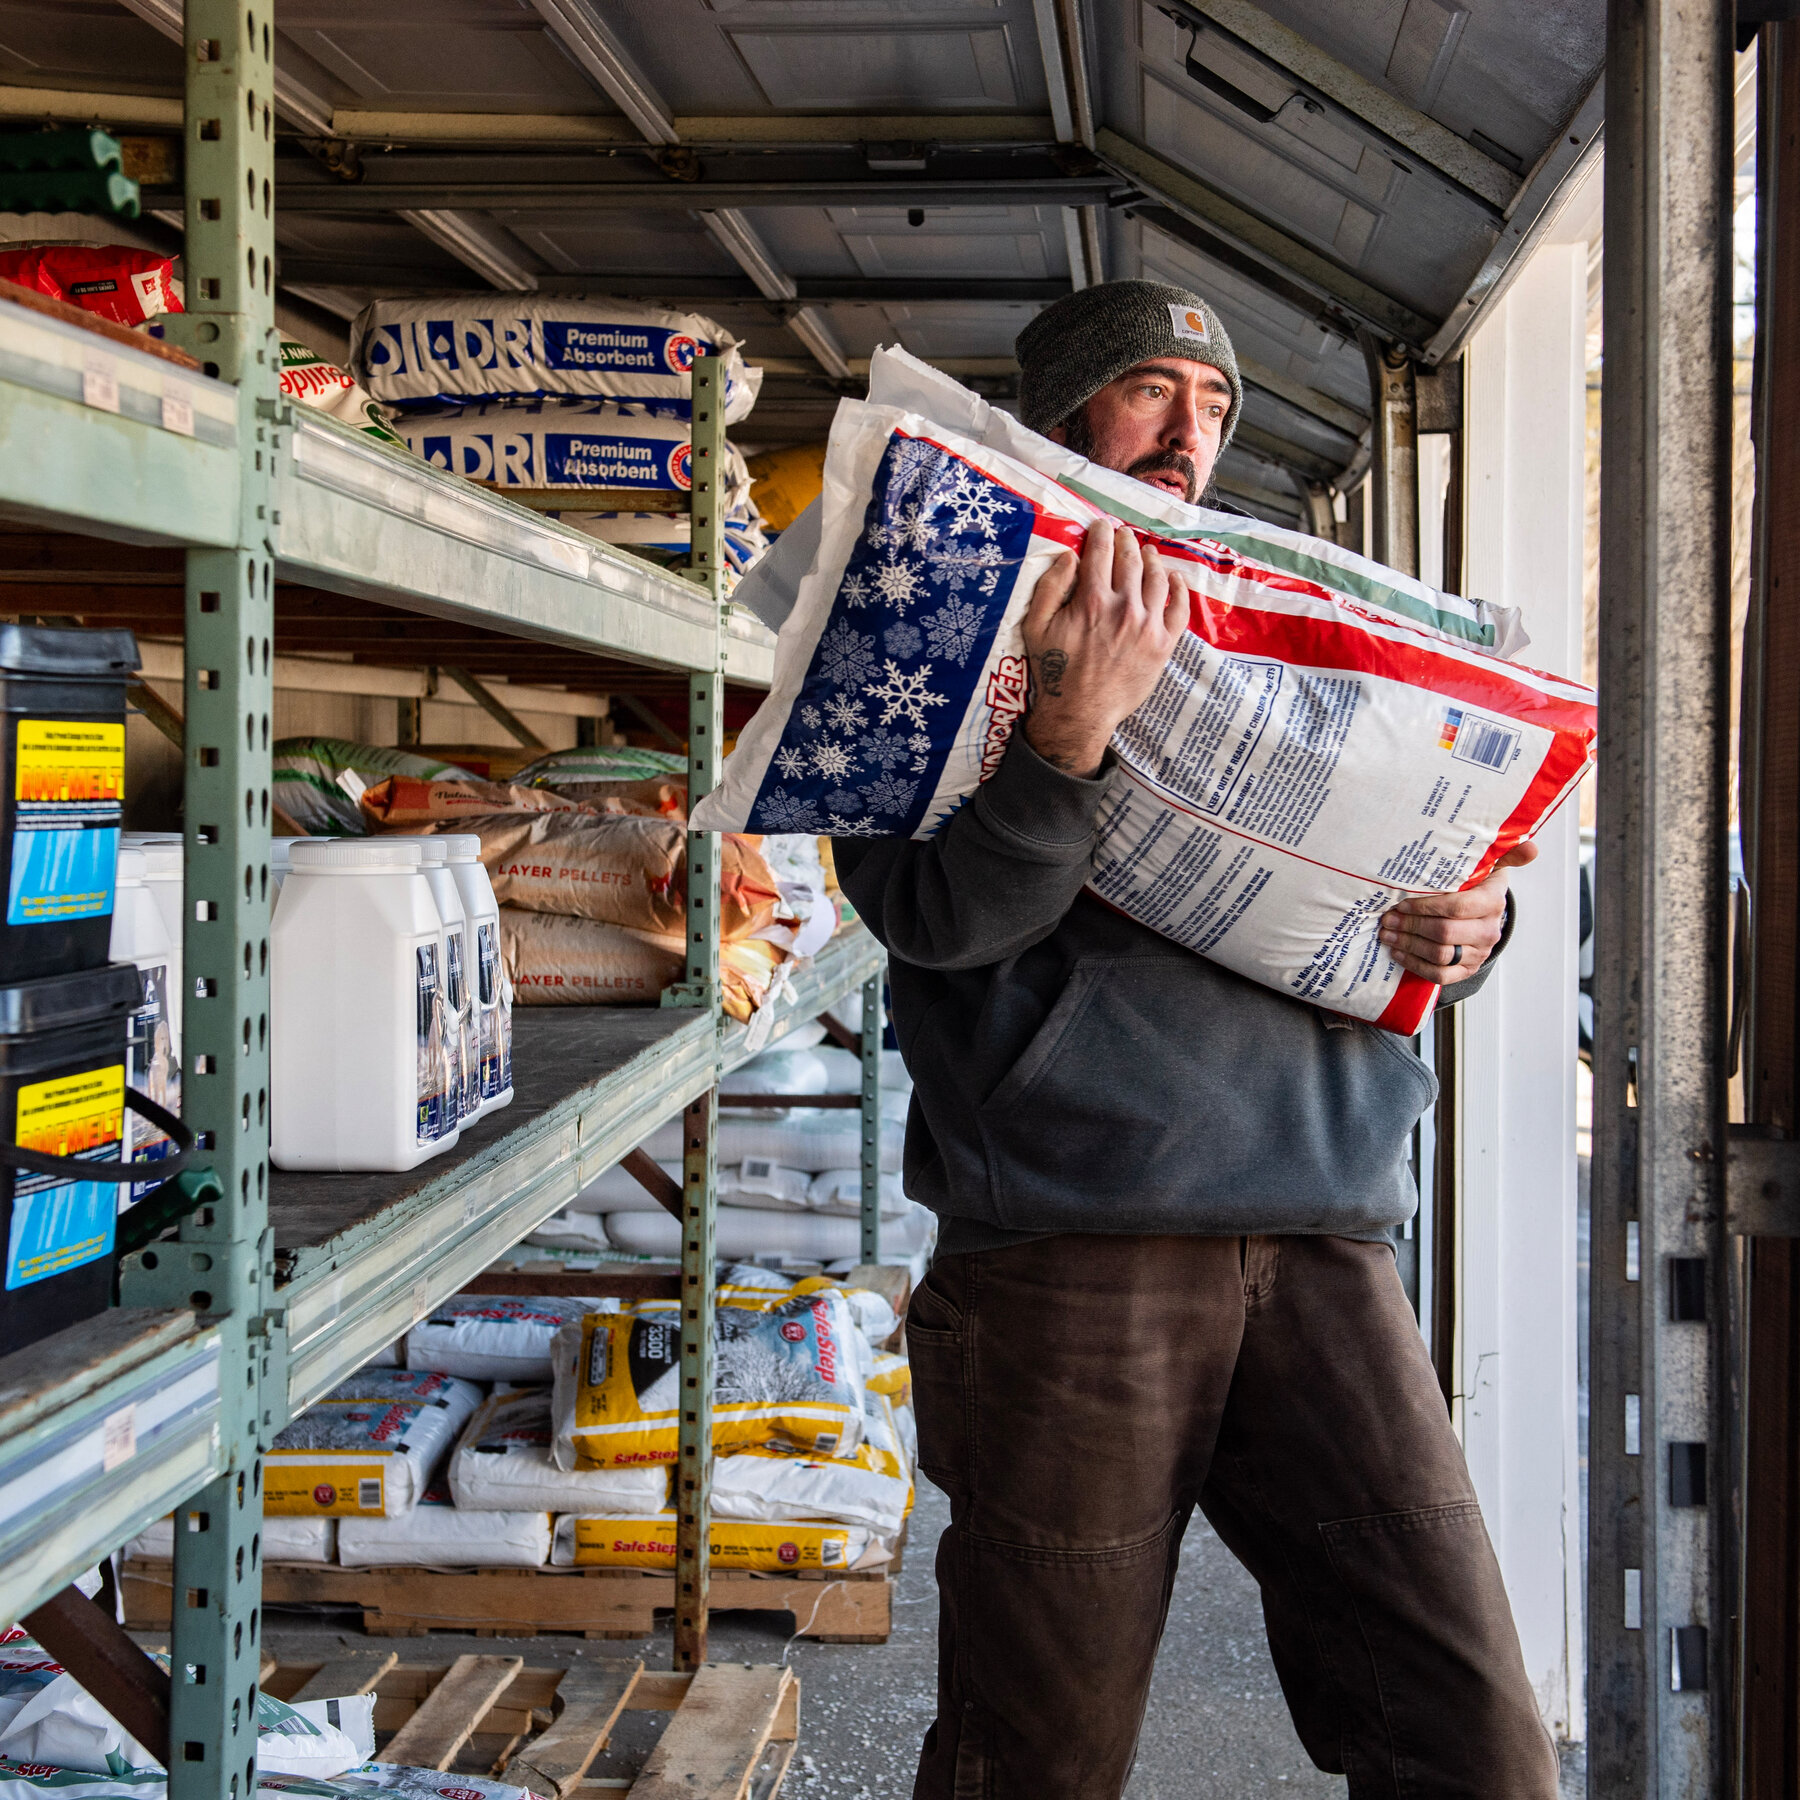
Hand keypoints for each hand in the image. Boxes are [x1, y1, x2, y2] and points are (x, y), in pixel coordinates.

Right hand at [1021, 518, 1187, 778]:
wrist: (1080, 713)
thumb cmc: (1054, 670)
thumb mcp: (1035, 627)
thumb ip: (1050, 587)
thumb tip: (1069, 556)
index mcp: (1093, 600)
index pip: (1101, 552)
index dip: (1101, 533)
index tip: (1101, 525)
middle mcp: (1125, 608)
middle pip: (1131, 560)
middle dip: (1126, 541)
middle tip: (1123, 534)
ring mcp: (1148, 626)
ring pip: (1157, 579)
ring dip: (1151, 558)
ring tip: (1147, 551)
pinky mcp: (1164, 644)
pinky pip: (1179, 608)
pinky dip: (1179, 588)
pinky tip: (1174, 577)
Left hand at [1380, 841, 1536, 986]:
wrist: (1481, 916)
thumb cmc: (1476, 886)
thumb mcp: (1489, 865)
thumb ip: (1506, 853)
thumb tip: (1532, 847)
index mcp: (1492, 901)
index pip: (1457, 907)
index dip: (1425, 906)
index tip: (1401, 902)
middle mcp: (1489, 930)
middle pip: (1444, 932)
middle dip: (1410, 926)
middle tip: (1387, 919)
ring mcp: (1478, 953)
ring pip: (1439, 954)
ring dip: (1408, 944)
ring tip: (1387, 934)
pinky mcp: (1467, 970)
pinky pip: (1439, 975)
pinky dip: (1415, 965)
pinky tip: (1398, 953)